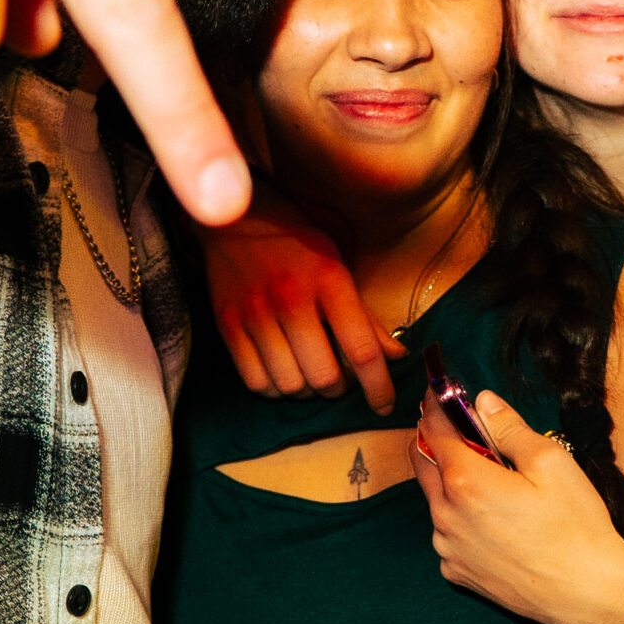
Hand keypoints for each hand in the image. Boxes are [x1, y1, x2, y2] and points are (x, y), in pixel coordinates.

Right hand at [201, 179, 403, 412]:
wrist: (233, 218)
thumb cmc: (295, 243)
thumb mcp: (338, 267)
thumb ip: (365, 316)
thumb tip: (396, 357)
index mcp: (329, 281)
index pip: (362, 350)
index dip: (379, 387)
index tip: (385, 405)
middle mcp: (291, 299)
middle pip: (324, 377)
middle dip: (339, 389)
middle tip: (340, 379)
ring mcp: (255, 314)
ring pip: (289, 385)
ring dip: (306, 391)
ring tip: (309, 374)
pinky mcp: (227, 325)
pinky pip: (255, 381)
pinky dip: (274, 388)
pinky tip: (282, 372)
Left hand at [411, 388, 623, 623]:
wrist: (589, 594)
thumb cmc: (576, 527)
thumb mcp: (551, 463)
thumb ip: (509, 428)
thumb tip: (482, 403)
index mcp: (466, 482)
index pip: (435, 430)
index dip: (437, 405)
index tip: (440, 391)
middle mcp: (446, 516)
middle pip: (422, 462)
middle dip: (434, 438)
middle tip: (456, 425)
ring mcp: (448, 548)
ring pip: (434, 500)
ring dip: (448, 481)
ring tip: (486, 477)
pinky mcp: (457, 572)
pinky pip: (447, 534)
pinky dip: (459, 518)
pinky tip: (492, 520)